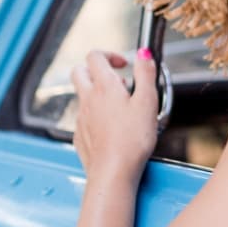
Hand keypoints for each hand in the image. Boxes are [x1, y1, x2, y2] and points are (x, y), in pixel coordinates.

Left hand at [70, 48, 158, 183]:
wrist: (113, 173)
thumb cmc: (132, 140)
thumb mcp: (148, 101)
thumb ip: (146, 74)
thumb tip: (143, 53)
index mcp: (104, 87)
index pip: (95, 56)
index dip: (110, 55)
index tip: (124, 64)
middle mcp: (88, 99)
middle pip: (79, 72)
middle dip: (96, 70)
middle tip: (116, 81)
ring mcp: (81, 118)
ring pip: (83, 96)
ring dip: (98, 94)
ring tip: (121, 108)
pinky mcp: (80, 136)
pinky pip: (84, 118)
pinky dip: (96, 116)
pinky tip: (112, 128)